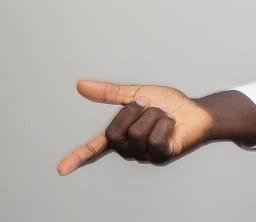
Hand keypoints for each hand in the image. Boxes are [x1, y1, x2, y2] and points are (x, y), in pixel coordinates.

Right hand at [56, 79, 214, 175]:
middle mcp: (129, 148)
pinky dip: (165, 124)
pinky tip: (171, 124)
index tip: (60, 169)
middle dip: (133, 112)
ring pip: (137, 133)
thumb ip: (109, 93)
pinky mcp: (162, 156)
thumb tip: (81, 85)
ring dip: (154, 115)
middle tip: (148, 106)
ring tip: (163, 115)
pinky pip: (156, 139)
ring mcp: (145, 154)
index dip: (78, 157)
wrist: (195, 110)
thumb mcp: (135, 93)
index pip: (94, 148)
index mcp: (121, 134)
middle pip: (115, 133)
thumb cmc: (168, 103)